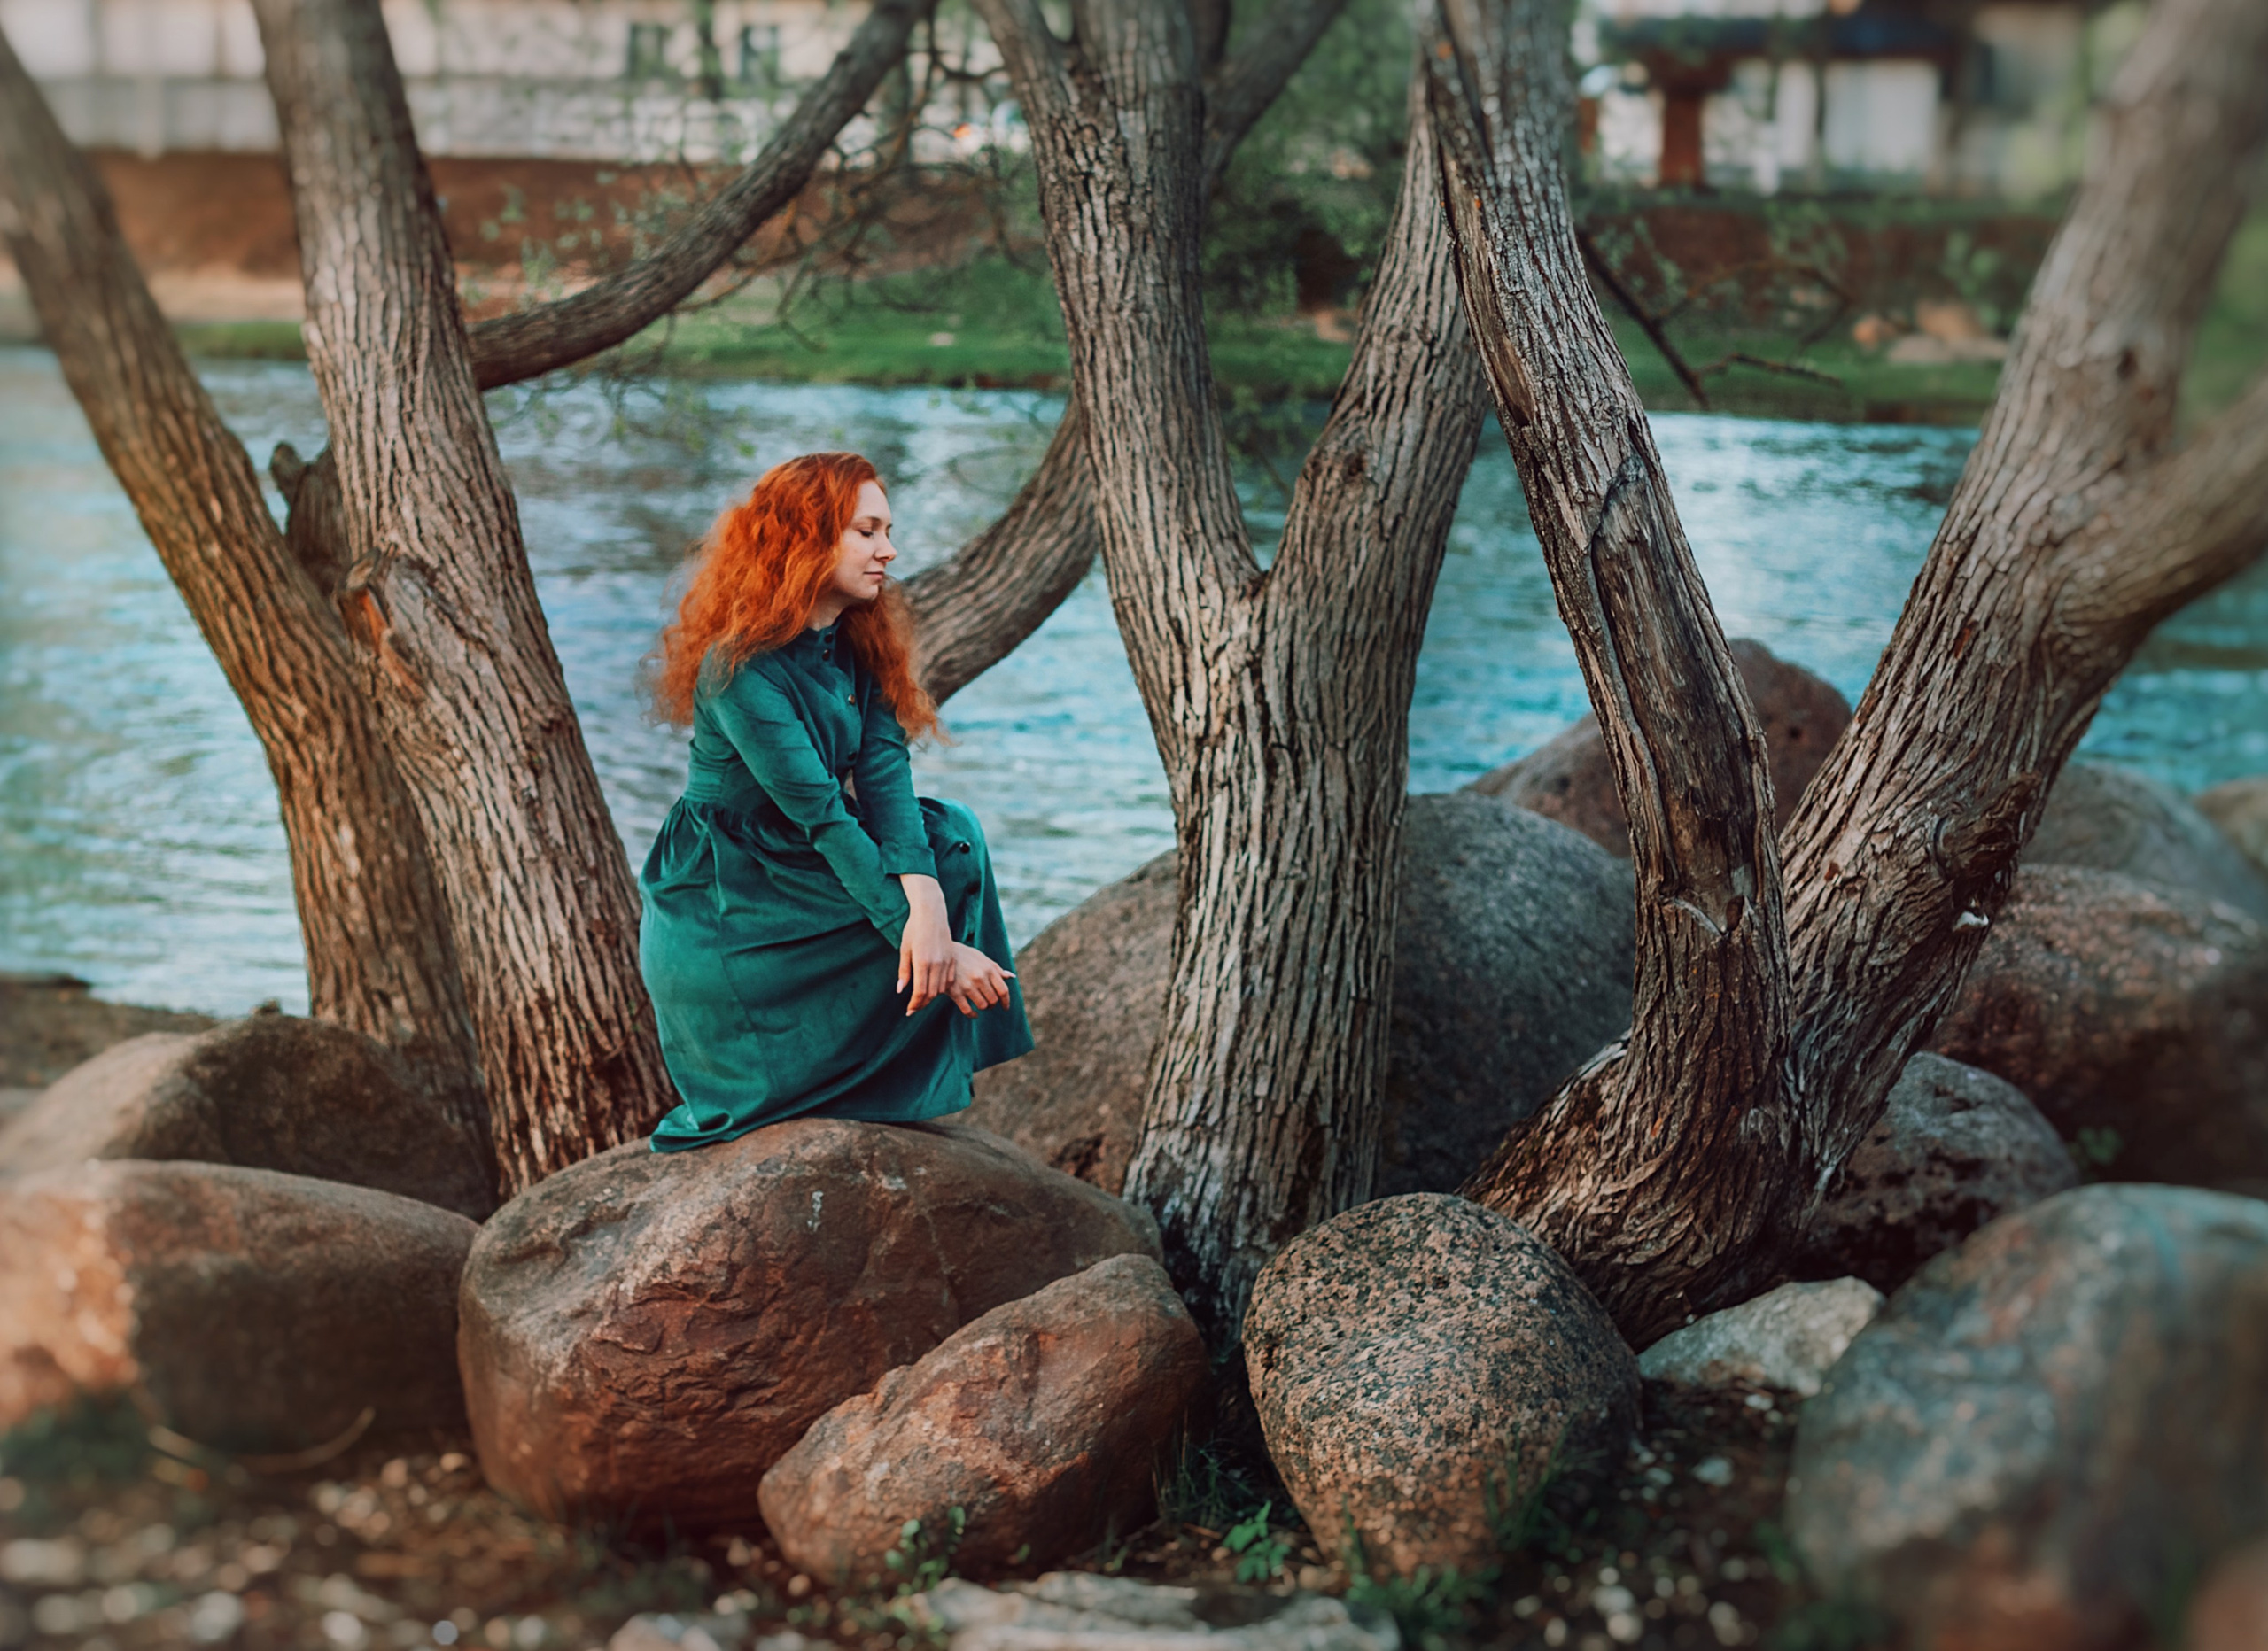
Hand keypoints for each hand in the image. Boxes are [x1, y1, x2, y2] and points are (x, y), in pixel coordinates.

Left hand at [897, 875, 952, 1014]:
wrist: (931, 914)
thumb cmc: (913, 930)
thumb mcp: (905, 949)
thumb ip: (904, 971)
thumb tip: (901, 991)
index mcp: (922, 961)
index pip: (920, 992)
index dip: (914, 1004)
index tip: (909, 1011)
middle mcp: (937, 963)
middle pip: (932, 993)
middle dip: (922, 1003)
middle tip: (914, 1008)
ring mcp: (947, 961)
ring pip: (941, 988)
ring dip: (932, 996)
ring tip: (922, 999)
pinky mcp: (952, 958)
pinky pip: (949, 980)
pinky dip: (941, 987)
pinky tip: (934, 988)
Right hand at [945, 942, 1014, 1017]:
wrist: (943, 953)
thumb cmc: (965, 955)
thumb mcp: (982, 958)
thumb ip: (997, 969)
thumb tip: (1011, 977)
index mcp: (989, 969)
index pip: (1003, 990)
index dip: (1006, 1001)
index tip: (1005, 1007)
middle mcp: (979, 978)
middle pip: (993, 1000)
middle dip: (993, 1004)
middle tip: (990, 1004)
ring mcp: (967, 986)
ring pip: (982, 1006)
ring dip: (983, 1008)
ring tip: (981, 1005)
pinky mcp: (955, 992)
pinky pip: (967, 1010)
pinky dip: (973, 1014)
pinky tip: (974, 1013)